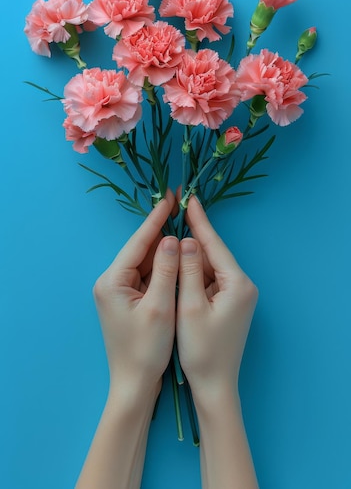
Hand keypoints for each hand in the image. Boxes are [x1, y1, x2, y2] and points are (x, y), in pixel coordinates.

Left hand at [93, 190, 178, 400]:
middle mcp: (111, 282)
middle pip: (140, 250)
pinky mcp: (128, 301)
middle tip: (180, 205)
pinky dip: (163, 267)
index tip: (171, 197)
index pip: (137, 242)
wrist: (134, 385)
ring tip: (183, 224)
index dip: (156, 219)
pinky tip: (178, 255)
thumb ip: (166, 270)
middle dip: (161, 229)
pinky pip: (147, 276)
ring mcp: (118, 292)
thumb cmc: (146, 350)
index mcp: (112, 281)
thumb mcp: (160, 307)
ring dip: (164, 248)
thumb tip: (173, 239)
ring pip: (145, 262)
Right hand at [176, 196, 257, 399]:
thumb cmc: (202, 351)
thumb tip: (184, 240)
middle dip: (194, 233)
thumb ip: (189, 271)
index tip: (188, 198)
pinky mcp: (229, 304)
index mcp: (238, 284)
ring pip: (210, 266)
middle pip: (213, 253)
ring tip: (173, 228)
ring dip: (192, 252)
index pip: (215, 245)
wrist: (215, 386)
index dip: (199, 221)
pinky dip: (195, 270)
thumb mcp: (190, 307)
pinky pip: (210, 279)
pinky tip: (179, 260)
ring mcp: (237, 295)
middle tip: (177, 207)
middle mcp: (242, 285)